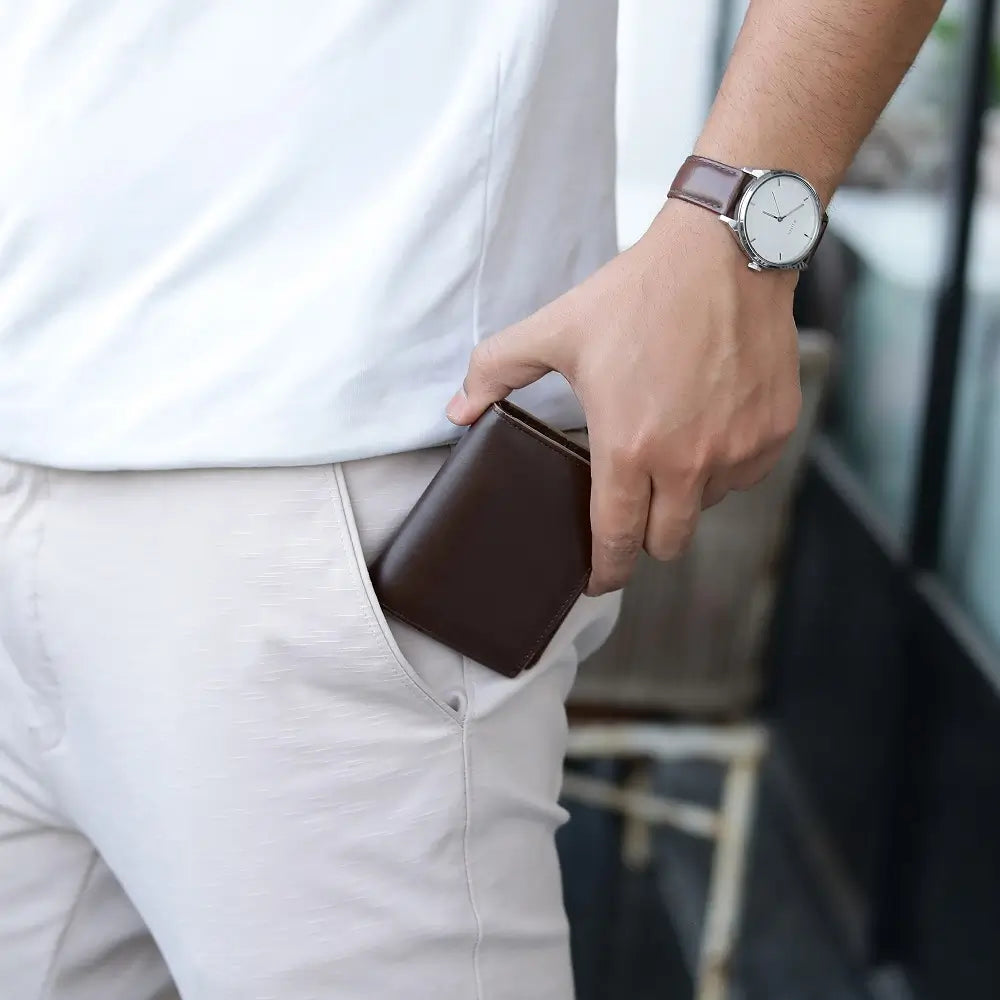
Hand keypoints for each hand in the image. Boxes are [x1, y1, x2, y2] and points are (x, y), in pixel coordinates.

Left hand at [446, 199, 801, 594]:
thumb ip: (495, 371)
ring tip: (669, 447)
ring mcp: (738, 449)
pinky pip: (745, 474)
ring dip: (685, 494)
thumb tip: (458, 411)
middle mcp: (689, 461)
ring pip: (707, 506)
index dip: (605, 571)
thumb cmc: (639, 294)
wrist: (725, 254)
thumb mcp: (555, 329)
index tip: (598, 580)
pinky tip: (707, 425)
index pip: (616, 540)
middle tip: (632, 511)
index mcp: (629, 447)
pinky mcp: (775, 432)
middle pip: (668, 543)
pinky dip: (725, 464)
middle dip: (646, 539)